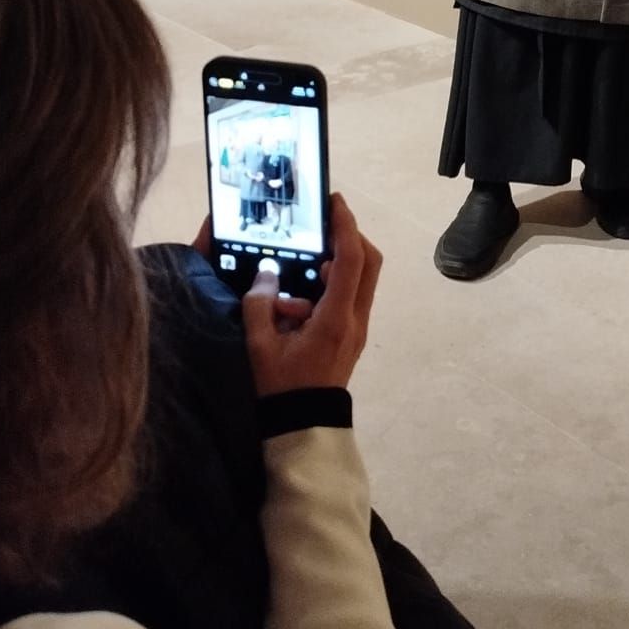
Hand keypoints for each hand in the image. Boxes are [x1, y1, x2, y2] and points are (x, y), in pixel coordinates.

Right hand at [242, 194, 381, 394]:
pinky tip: (304, 292)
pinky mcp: (352, 333)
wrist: (305, 426)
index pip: (351, 260)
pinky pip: (352, 295)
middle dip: (350, 236)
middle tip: (324, 223)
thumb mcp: (260, 346)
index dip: (345, 226)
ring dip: (341, 260)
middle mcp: (356, 318)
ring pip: (364, 278)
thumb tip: (265, 273)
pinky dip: (335, 281)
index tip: (334, 202)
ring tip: (307, 262)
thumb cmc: (282, 387)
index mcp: (336, 318)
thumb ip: (259, 304)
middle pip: (370, 262)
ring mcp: (358, 326)